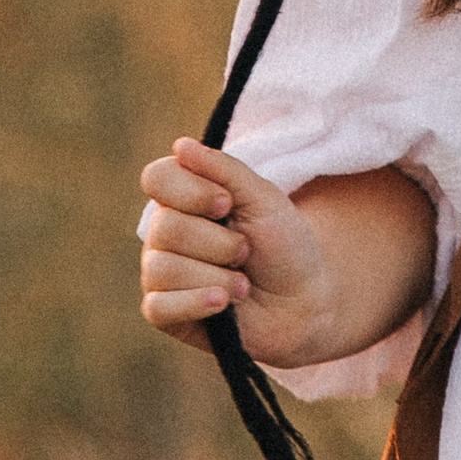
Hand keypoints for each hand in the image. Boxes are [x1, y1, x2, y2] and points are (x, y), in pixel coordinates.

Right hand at [138, 136, 336, 365]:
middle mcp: (164, 233)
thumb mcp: (264, 199)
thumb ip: (224, 170)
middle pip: (165, 227)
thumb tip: (180, 145)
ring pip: (163, 268)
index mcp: (184, 198)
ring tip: (243, 285)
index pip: (156, 178)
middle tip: (245, 251)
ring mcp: (160, 274)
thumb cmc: (283, 246)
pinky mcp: (164, 314)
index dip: (191, 191)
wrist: (304, 302)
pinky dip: (195, 303)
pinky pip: (157, 307)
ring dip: (217, 277)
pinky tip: (223, 304)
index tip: (227, 203)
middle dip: (219, 243)